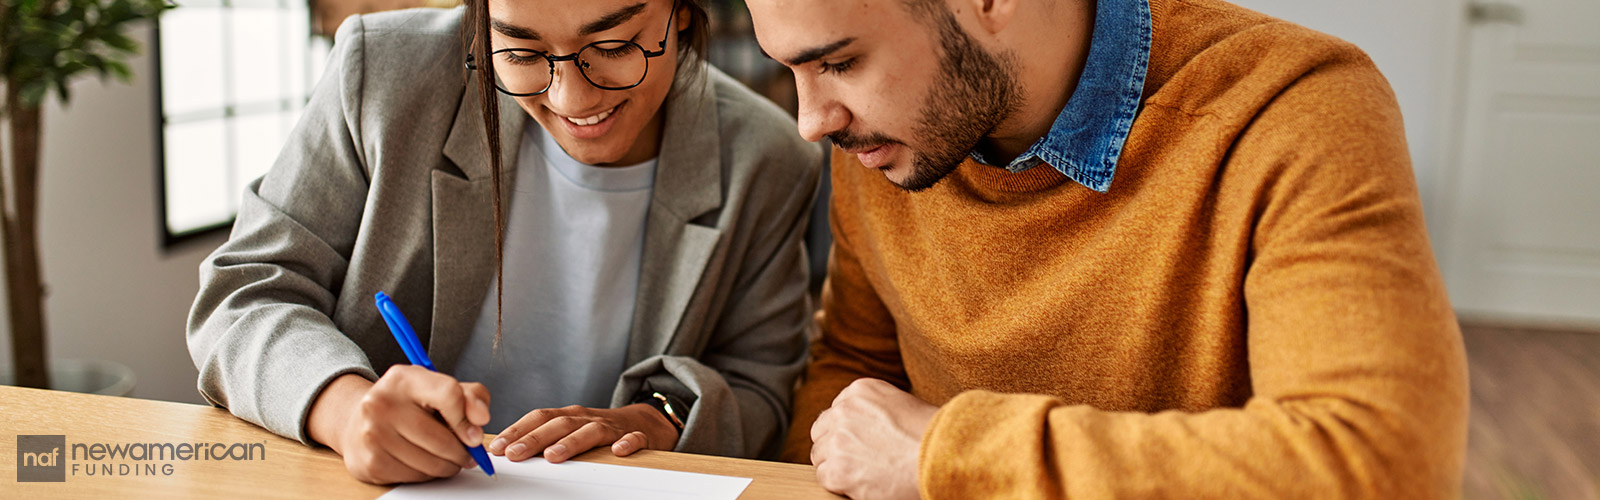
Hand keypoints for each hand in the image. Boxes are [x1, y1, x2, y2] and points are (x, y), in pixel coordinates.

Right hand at [306, 367, 490, 483]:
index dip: (468, 418)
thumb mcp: (437, 388)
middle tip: (468, 453)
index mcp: (404, 379)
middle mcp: (382, 403)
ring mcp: (373, 434)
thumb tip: (481, 417)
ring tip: (447, 457)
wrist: (357, 421)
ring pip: (431, 463)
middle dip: (462, 452)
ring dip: (448, 466)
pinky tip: (423, 462)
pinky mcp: (370, 462)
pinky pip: (415, 477)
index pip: (448, 394)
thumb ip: (469, 396)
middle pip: (442, 439)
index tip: (475, 434)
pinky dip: (428, 474)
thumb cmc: (406, 404)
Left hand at [487, 404, 679, 462]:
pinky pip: (634, 439)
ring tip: (554, 456)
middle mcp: (588, 418)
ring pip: (592, 432)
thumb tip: (507, 451)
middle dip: (535, 438)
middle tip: (515, 454)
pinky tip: (617, 451)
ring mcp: (613, 427)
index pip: (540, 418)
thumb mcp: (572, 428)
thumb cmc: (600, 429)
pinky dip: (626, 443)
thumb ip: (544, 437)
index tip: (497, 447)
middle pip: (560, 424)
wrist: (646, 421)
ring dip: (572, 442)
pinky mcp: (637, 436)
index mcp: (570, 416)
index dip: (518, 430)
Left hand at [810, 378, 936, 499]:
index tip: (862, 442)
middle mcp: (844, 411)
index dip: (846, 431)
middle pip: (821, 432)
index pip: (835, 411)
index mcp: (859, 390)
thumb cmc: (933, 435)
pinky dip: (840, 484)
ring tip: (865, 472)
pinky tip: (863, 483)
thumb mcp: (902, 405)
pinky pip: (824, 477)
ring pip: (820, 456)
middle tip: (858, 460)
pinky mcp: (838, 469)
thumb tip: (861, 430)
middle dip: (836, 447)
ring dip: (838, 466)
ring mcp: (838, 440)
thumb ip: (874, 411)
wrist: (943, 456)